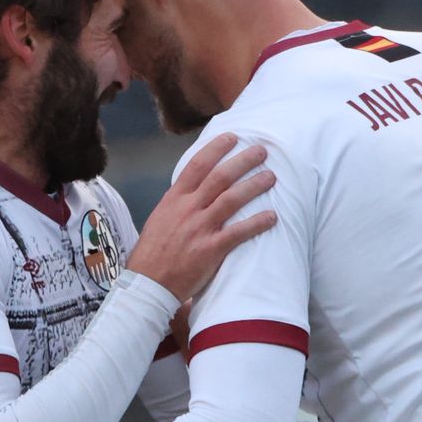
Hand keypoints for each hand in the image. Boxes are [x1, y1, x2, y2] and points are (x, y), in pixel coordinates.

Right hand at [126, 132, 278, 299]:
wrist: (148, 284)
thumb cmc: (153, 253)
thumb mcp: (160, 219)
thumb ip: (179, 204)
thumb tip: (194, 191)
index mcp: (174, 200)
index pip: (197, 165)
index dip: (216, 149)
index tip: (232, 137)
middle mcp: (187, 209)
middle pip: (220, 177)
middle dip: (243, 161)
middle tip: (262, 151)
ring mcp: (199, 228)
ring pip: (232, 199)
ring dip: (254, 185)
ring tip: (271, 177)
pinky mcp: (211, 249)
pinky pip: (239, 232)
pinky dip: (257, 223)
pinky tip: (273, 217)